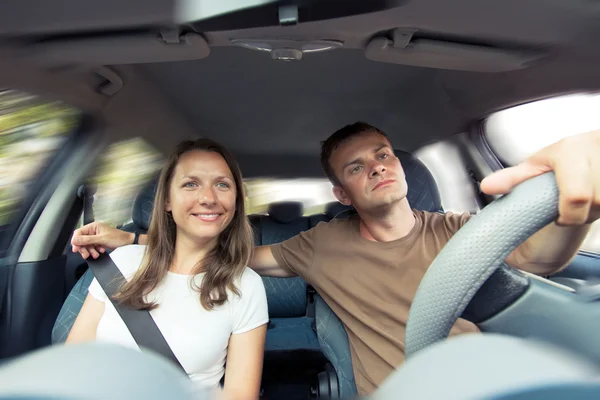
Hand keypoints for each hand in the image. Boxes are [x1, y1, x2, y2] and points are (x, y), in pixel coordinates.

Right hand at [71, 221, 133, 258]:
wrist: (129, 242)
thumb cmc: (118, 238)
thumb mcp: (101, 239)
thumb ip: (87, 240)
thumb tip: (74, 240)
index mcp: (93, 226)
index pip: (79, 232)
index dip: (76, 241)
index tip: (76, 249)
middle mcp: (94, 230)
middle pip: (82, 240)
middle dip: (84, 248)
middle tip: (86, 255)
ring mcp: (97, 236)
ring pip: (87, 245)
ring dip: (90, 251)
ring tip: (96, 255)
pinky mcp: (100, 242)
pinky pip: (93, 247)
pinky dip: (95, 251)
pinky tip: (101, 251)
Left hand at [480, 129, 599, 225]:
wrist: (598, 146)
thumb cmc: (568, 155)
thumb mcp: (538, 164)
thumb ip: (513, 177)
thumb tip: (487, 186)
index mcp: (572, 155)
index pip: (576, 197)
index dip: (568, 215)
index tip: (560, 217)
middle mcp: (597, 160)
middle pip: (595, 205)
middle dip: (583, 213)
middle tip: (573, 205)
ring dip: (595, 211)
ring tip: (587, 198)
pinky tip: (597, 200)